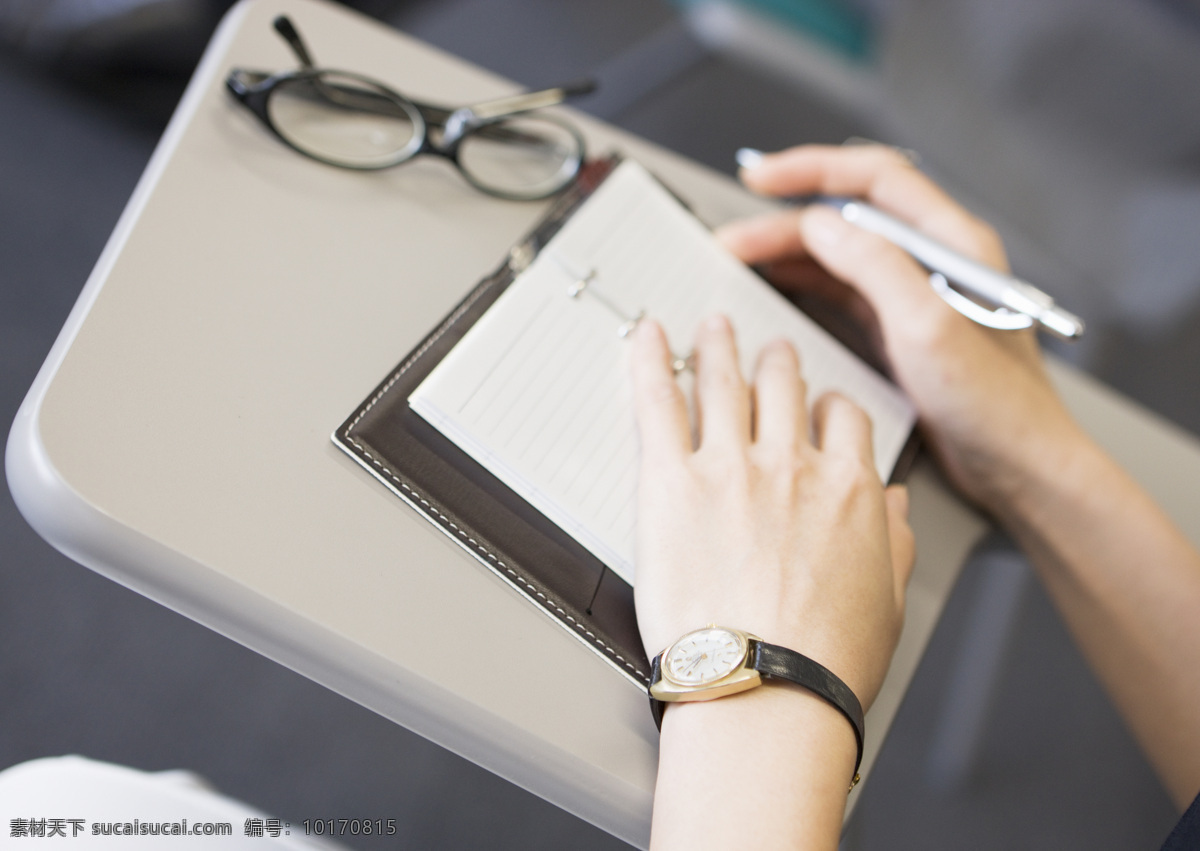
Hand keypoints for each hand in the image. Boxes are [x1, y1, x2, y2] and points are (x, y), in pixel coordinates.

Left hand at [630, 315, 913, 708]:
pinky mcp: (672, 481)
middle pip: (784, 388)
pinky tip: (647, 335)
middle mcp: (791, 465)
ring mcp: (730, 466)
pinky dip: (650, 359)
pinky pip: (658, 400)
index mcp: (848, 489)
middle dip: (777, 362)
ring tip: (713, 327)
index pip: (843, 419)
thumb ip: (892, 542)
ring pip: (724, 381)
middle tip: (769, 350)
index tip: (819, 404)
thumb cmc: (822, 663)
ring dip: (719, 346)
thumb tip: (891, 506)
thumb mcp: (886, 602)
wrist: (763, 691)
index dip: (829, 405)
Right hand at [717, 145, 1083, 517]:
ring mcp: (915, 296)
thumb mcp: (929, 329)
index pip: (875, 179)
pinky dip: (803, 286)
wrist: (1018, 466)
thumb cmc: (994, 405)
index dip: (813, 169)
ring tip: (739, 263)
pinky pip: (842, 292)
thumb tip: (821, 224)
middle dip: (785, 222)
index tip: (762, 178)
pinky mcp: (900, 331)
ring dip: (788, 254)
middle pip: (847, 218)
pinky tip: (775, 291)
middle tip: (734, 239)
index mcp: (953, 243)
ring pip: (839, 256)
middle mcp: (934, 261)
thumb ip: (876, 267)